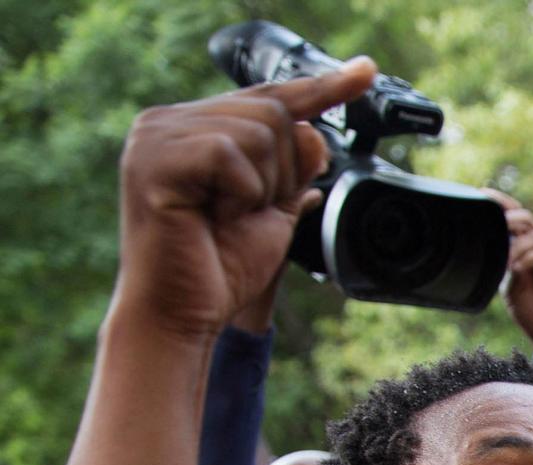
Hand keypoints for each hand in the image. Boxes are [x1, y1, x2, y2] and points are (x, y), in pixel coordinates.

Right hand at [113, 57, 374, 342]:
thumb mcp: (272, 213)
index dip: (322, 87)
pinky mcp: (153, 157)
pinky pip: (230, 153)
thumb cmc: (220, 268)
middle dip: (280, 170)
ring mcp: (155, 135)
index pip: (268, 96)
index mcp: (195, 127)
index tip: (367, 71)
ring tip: (223, 216)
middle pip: (271, 110)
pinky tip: (212, 215)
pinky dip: (240, 193)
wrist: (182, 314)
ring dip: (259, 186)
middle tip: (244, 212)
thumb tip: (315, 133)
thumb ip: (292, 171)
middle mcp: (169, 120)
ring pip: (257, 130)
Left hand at [491, 192, 532, 365]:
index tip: (482, 193)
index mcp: (521, 250)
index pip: (512, 218)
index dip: (500, 203)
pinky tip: (519, 268)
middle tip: (498, 226)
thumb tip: (496, 246)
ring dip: (518, 244)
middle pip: (525, 218)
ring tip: (508, 262)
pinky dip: (530, 256)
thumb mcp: (508, 286)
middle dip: (510, 217)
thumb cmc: (531, 312)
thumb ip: (504, 265)